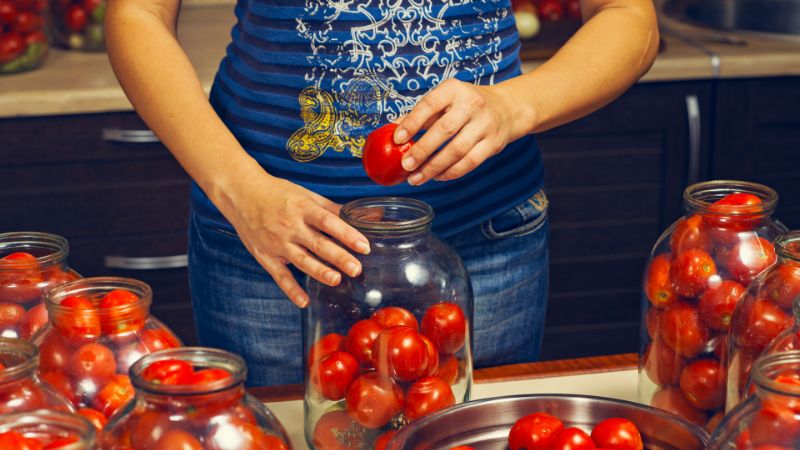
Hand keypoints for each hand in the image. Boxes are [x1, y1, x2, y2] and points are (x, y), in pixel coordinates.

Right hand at [221, 174, 370, 307]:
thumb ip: (333, 209)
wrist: (241, 194)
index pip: (328, 222)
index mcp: (303, 208)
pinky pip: (280, 276)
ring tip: (336, 280)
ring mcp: (276, 243)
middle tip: (357, 269)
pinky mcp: (265, 256)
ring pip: (301, 260)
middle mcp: (290, 226)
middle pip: (318, 244)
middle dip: (338, 257)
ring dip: (319, 272)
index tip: (364, 246)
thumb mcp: (306, 196)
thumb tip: (365, 216)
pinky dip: (291, 290)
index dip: (347, 234)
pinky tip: (304, 302)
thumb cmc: (278, 194)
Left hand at [393, 79, 525, 184]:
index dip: (412, 122)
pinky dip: (451, 172)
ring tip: (417, 178)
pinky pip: (470, 162)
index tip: (397, 139)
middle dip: (422, 150)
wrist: (507, 108)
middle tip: (406, 165)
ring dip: (434, 167)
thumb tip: (392, 129)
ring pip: (457, 150)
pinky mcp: (493, 143)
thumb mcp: (445, 100)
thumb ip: (421, 114)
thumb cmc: (467, 105)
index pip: (430, 104)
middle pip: (444, 131)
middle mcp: (472, 104)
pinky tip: (437, 176)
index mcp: (454, 89)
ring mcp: (485, 125)